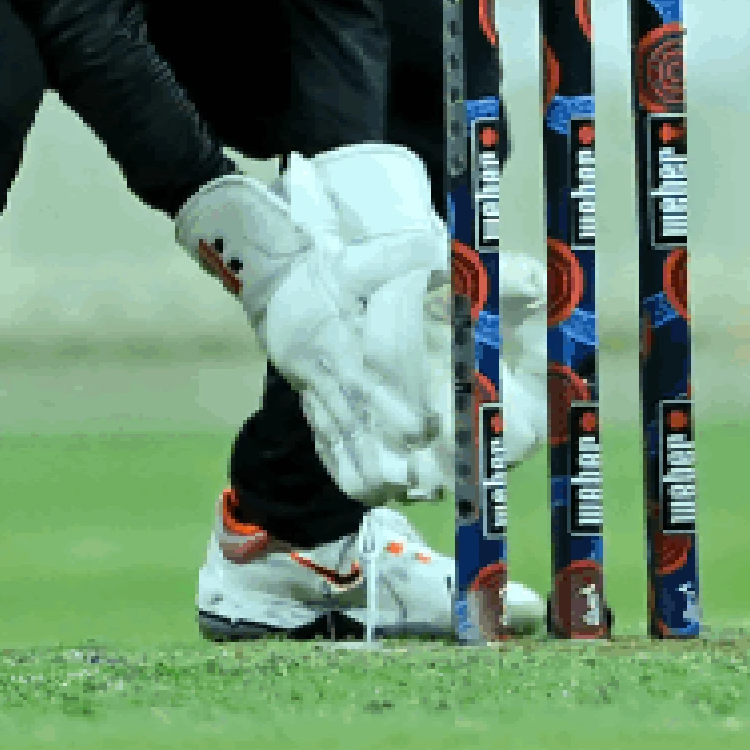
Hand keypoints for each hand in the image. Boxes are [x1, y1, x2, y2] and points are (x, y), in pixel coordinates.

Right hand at [175, 150, 449, 504]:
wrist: (277, 268)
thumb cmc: (342, 260)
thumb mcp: (382, 253)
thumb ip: (426, 264)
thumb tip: (472, 268)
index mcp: (341, 332)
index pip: (368, 375)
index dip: (395, 404)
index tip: (423, 430)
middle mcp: (324, 365)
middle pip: (354, 416)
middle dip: (385, 452)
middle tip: (419, 483)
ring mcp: (312, 384)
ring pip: (336, 433)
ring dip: (362, 467)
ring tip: (390, 495)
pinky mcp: (306, 394)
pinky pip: (320, 434)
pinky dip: (339, 464)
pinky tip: (361, 490)